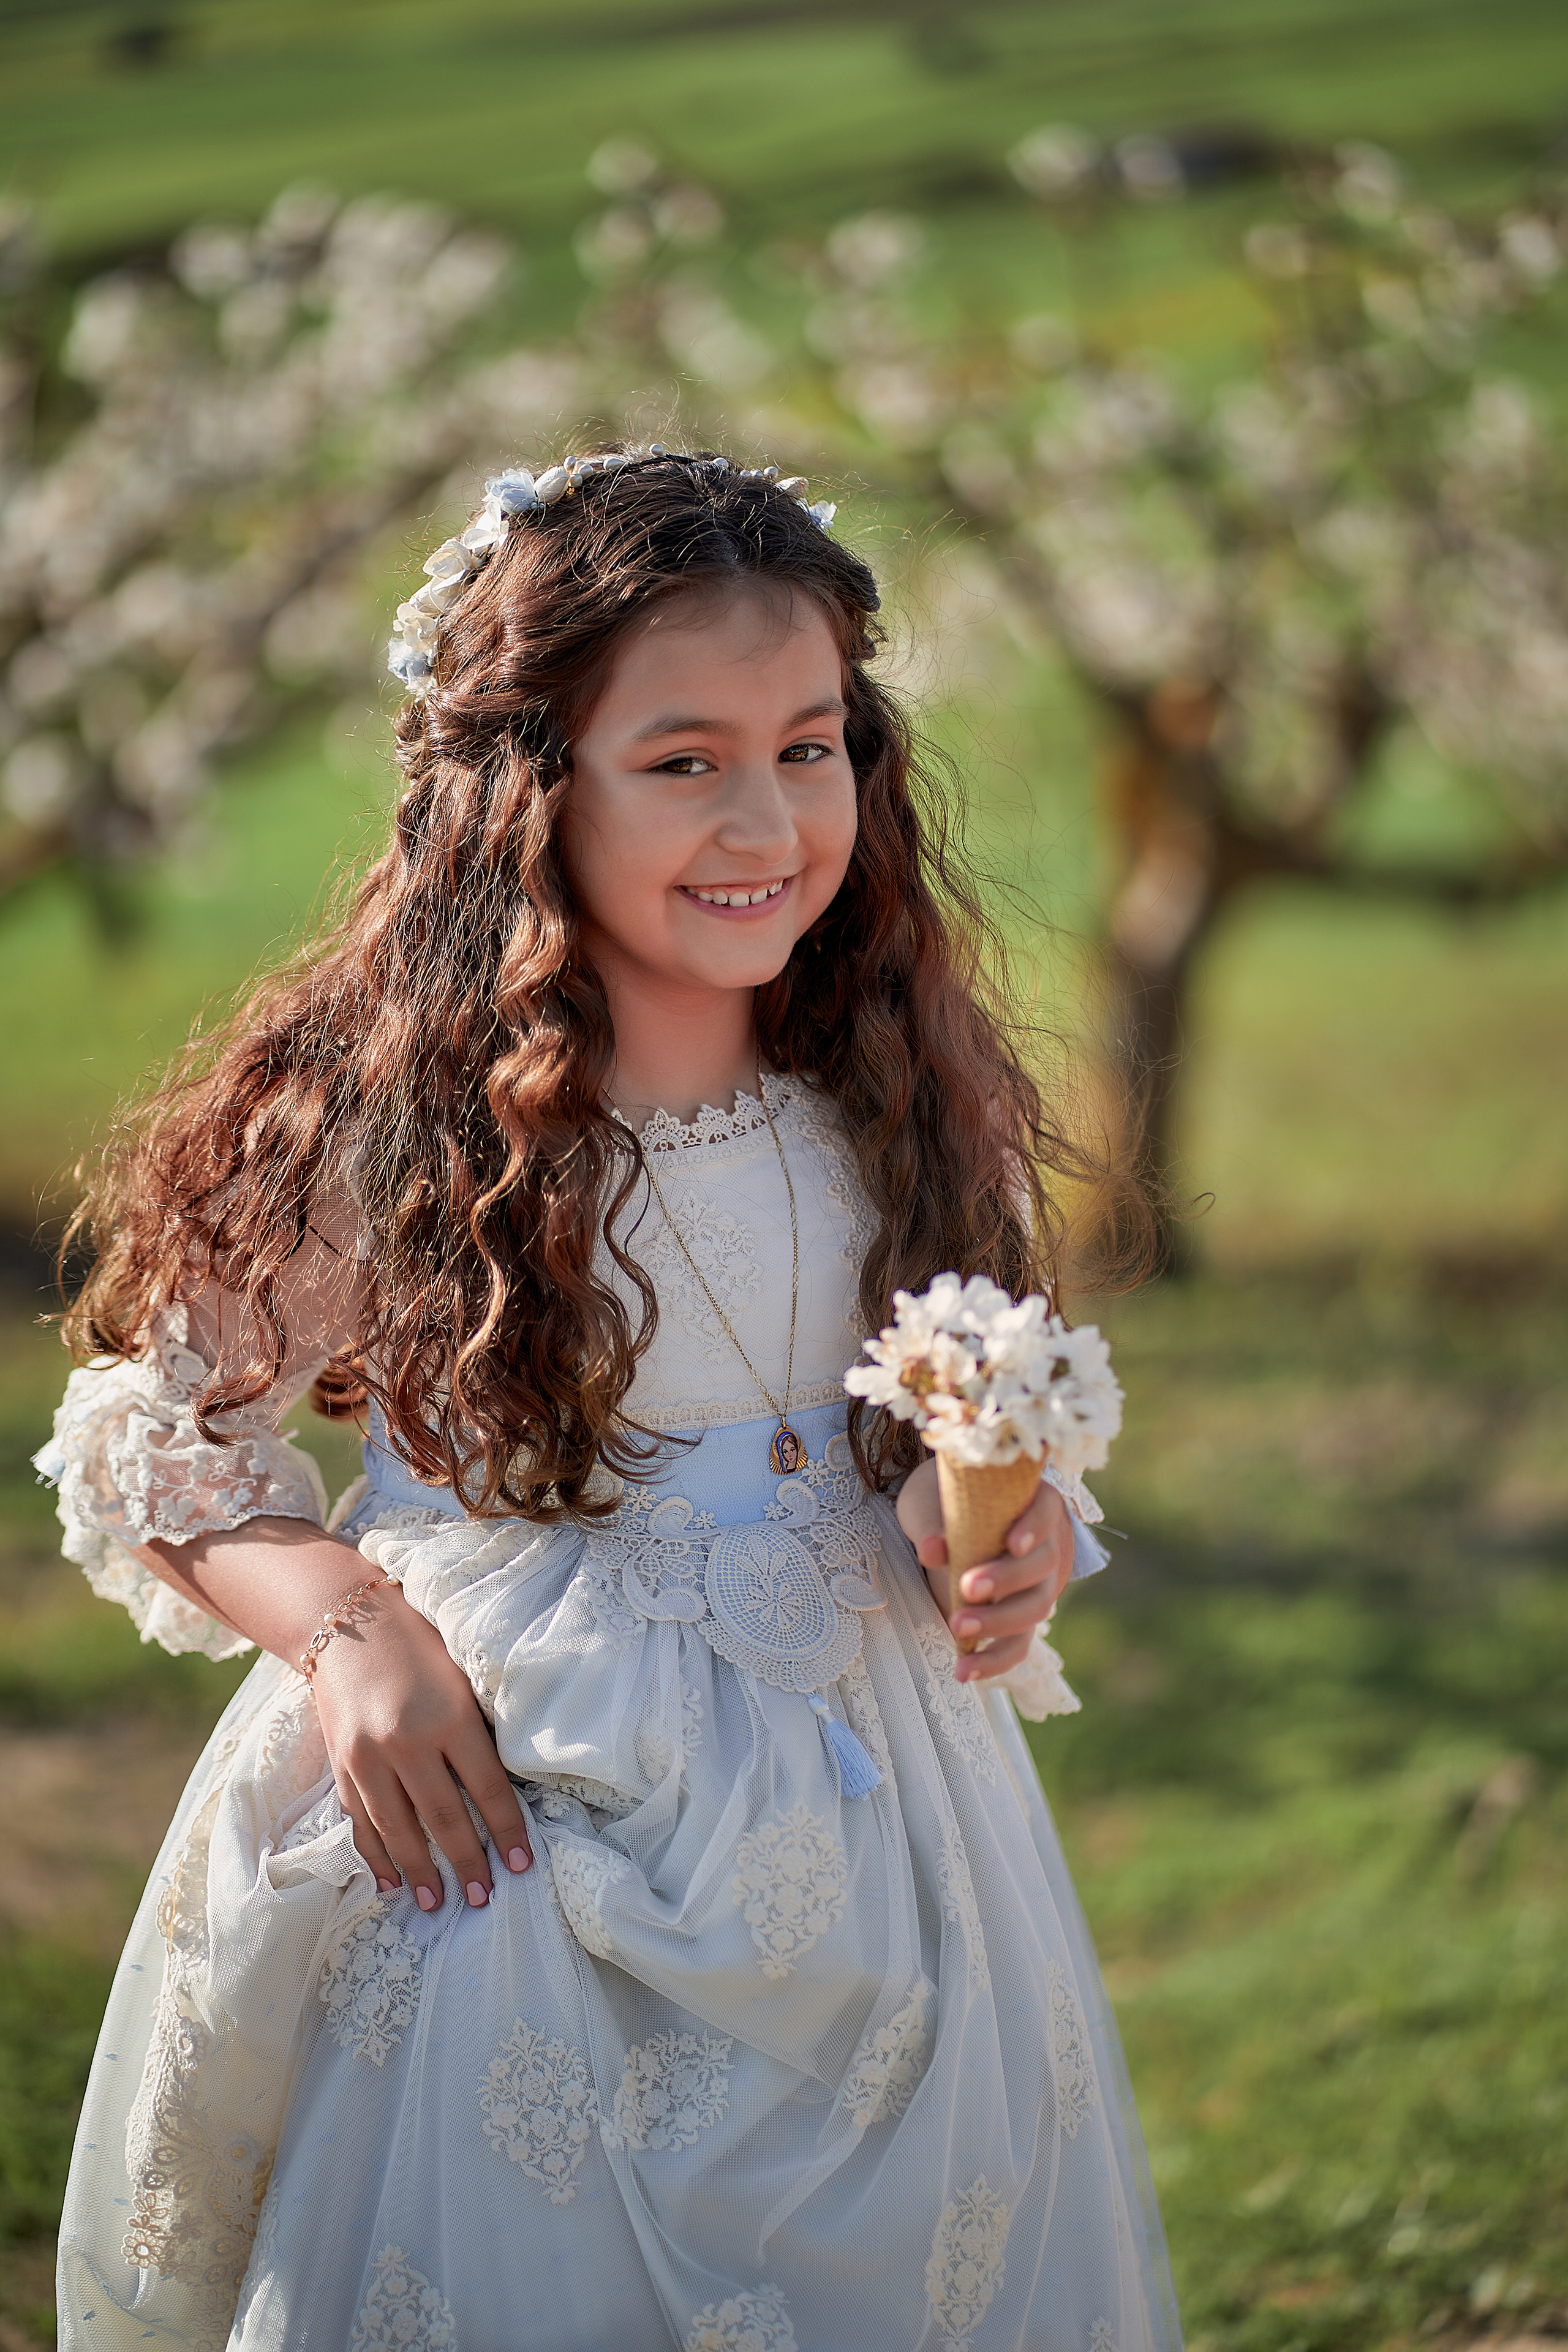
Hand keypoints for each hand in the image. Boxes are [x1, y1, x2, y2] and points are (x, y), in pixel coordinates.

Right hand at [309, 1581, 533, 1910]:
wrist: (344, 1619)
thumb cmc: (418, 1642)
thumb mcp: (461, 1674)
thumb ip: (479, 1725)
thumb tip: (513, 1781)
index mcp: (449, 1718)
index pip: (488, 1789)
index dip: (508, 1832)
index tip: (522, 1866)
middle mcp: (407, 1743)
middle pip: (444, 1819)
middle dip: (467, 1863)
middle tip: (482, 1898)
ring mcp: (368, 1758)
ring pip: (398, 1830)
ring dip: (420, 1871)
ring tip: (437, 1904)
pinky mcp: (341, 1765)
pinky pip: (361, 1822)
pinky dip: (376, 1855)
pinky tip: (390, 1881)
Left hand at [895, 1455, 1074, 1683]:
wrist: (944, 1522)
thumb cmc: (942, 1501)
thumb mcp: (930, 1500)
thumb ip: (933, 1522)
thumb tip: (932, 1550)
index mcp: (1031, 1502)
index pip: (1045, 1511)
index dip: (1033, 1527)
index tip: (1012, 1543)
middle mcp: (1045, 1544)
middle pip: (1042, 1564)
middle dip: (1007, 1580)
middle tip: (966, 1587)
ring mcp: (1037, 1585)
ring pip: (1036, 1607)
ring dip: (998, 1622)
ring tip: (957, 1628)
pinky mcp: (1018, 1617)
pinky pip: (1018, 1644)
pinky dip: (994, 1660)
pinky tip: (964, 1670)